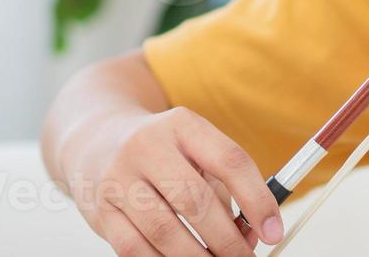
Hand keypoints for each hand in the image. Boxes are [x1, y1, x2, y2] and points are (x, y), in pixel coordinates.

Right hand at [59, 105, 283, 255]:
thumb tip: (250, 236)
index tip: (274, 231)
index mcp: (182, 125)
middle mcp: (147, 146)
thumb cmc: (161, 153)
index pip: (229, 160)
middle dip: (227, 241)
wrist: (94, 140)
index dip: (257, 200)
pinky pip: (135, 249)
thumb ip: (225, 189)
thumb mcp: (194, 151)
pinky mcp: (100, 210)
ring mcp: (118, 178)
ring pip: (165, 232)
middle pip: (195, 201)